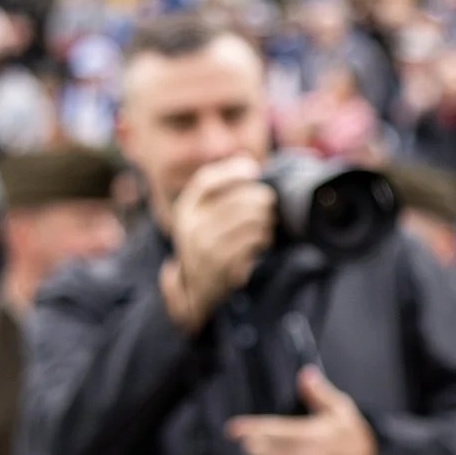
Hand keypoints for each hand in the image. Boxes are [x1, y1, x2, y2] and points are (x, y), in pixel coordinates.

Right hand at [164, 158, 276, 330]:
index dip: (232, 171)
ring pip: (250, 221)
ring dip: (266, 220)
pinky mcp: (223, 264)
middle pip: (237, 201)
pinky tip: (264, 240)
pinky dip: (265, 238)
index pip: (206, 181)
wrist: (196, 290)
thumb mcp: (202, 217)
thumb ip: (221, 191)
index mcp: (185, 210)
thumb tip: (249, 163)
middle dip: (262, 200)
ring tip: (268, 223)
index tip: (254, 170)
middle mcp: (191, 227)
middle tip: (270, 204)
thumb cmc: (207, 244)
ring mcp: (206, 247)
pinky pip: (254, 242)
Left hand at [226, 366, 378, 454]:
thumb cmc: (354, 438)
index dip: (251, 429)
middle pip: (269, 453)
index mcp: (316, 435)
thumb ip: (320, 393)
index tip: (233, 428)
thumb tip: (305, 374)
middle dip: (253, 446)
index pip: (276, 430)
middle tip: (247, 441)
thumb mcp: (342, 410)